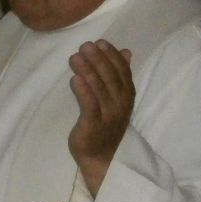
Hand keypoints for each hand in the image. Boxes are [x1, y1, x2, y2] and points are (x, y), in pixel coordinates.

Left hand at [67, 40, 133, 195]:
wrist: (103, 158)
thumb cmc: (106, 125)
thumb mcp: (116, 98)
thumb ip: (120, 75)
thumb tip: (126, 51)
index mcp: (126, 95)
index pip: (121, 71)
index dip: (111, 56)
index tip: (100, 43)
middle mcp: (120, 104)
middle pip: (110, 77)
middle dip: (98, 60)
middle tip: (85, 45)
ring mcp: (108, 115)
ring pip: (99, 89)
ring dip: (88, 71)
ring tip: (76, 56)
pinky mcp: (93, 125)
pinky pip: (89, 106)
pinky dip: (83, 92)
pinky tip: (74, 79)